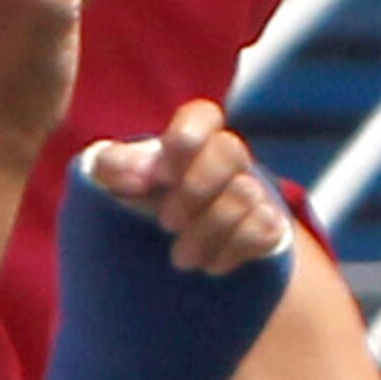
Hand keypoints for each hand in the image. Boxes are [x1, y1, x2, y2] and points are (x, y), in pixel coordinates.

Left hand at [88, 99, 291, 274]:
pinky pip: (264, 227)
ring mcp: (252, 190)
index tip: (161, 175)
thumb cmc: (144, 204)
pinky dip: (232, 250)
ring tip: (180, 258)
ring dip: (207, 231)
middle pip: (229, 150)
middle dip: (195, 190)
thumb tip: (138, 173)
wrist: (177, 254)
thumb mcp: (116, 183)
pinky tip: (210, 264)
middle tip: (166, 223)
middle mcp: (227, 158)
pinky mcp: (269, 225)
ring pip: (245, 194)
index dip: (185, 138)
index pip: (202, 115)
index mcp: (191, 140)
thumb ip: (111, 165)